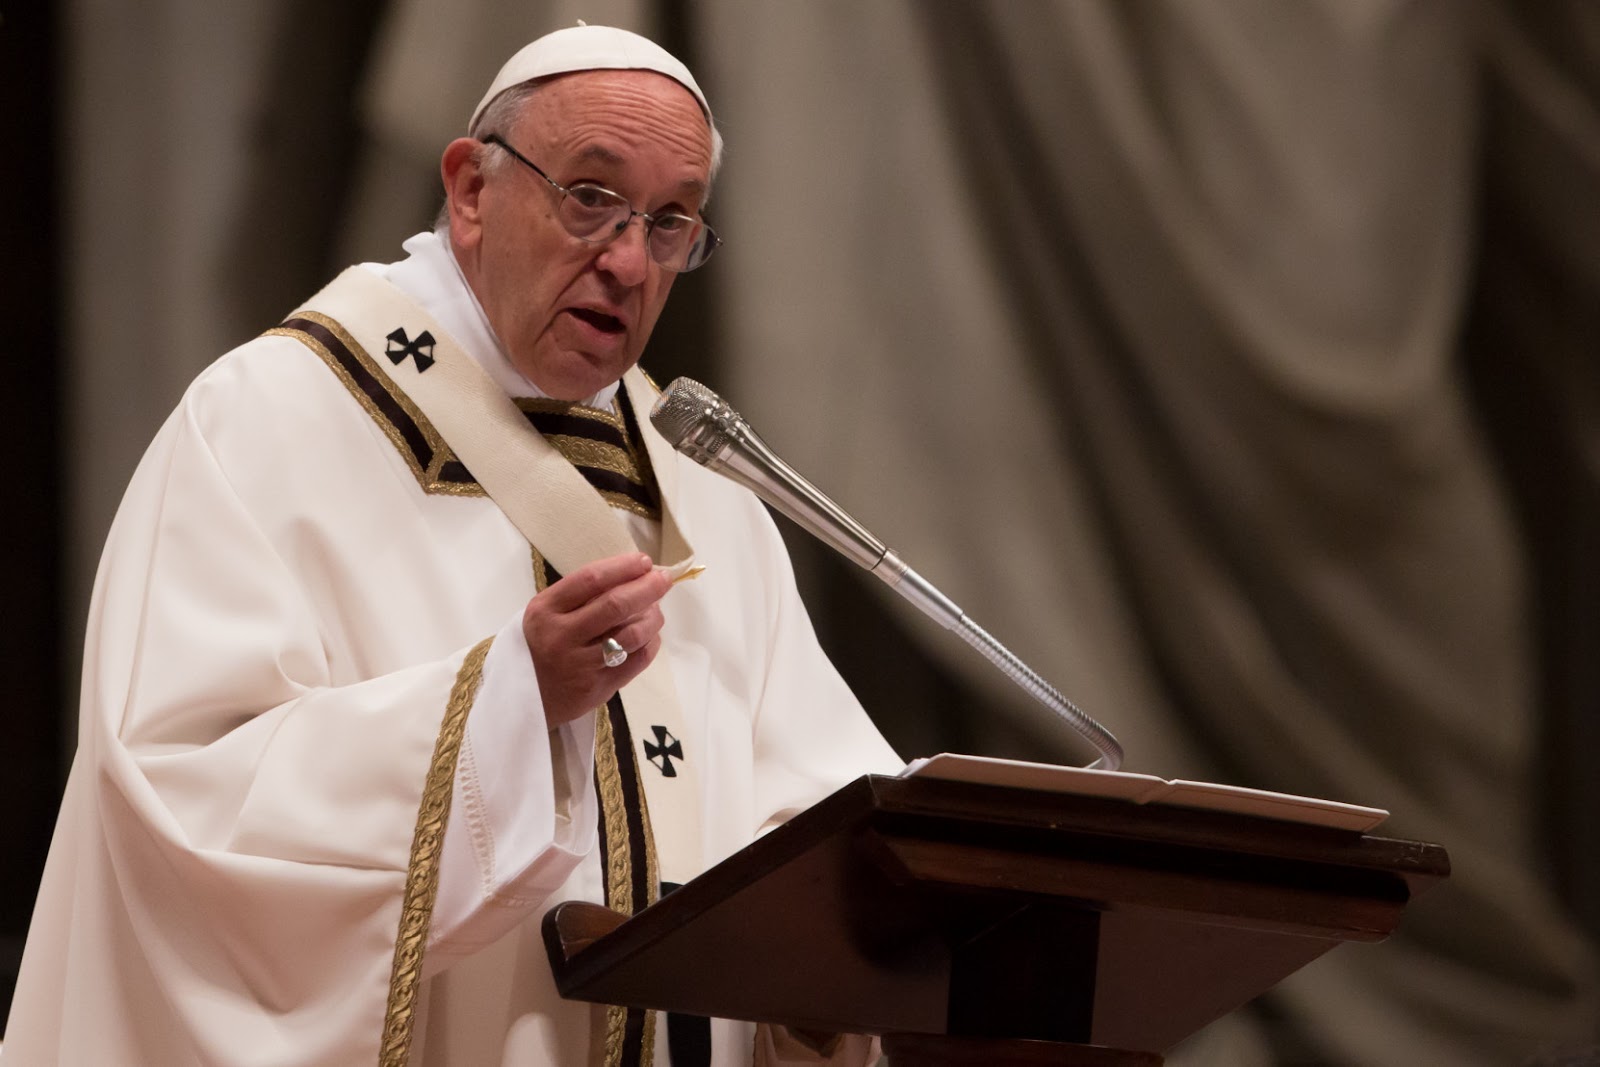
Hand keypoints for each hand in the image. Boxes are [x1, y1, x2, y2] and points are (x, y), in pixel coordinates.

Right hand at [522, 553, 670, 726]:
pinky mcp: (598, 688)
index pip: (590, 580)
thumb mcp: (546, 613)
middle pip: (615, 605)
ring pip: (632, 635)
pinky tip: (650, 635)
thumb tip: (634, 576)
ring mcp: (581, 665)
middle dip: (647, 588)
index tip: (643, 561)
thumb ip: (582, 596)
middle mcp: (562, 636)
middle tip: (663, 579)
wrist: (522, 698)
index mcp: (546, 610)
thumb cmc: (539, 645)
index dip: (622, 567)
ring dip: (653, 617)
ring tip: (656, 610)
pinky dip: (650, 643)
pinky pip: (636, 661)